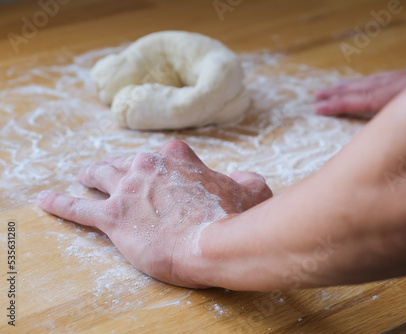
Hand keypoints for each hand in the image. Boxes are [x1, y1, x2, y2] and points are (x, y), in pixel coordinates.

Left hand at [37, 140, 271, 287]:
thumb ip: (247, 180)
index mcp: (178, 157)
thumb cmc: (235, 218)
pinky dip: (60, 203)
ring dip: (89, 175)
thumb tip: (243, 177)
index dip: (160, 167)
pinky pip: (79, 208)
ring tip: (81, 175)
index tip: (160, 175)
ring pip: (99, 176)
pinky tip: (46, 199)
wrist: (214, 243)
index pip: (163, 156)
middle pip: (125, 162)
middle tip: (109, 170)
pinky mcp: (114, 218)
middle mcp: (148, 166)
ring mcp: (128, 190)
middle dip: (117, 166)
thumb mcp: (251, 192)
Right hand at [314, 63, 405, 115]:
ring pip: (375, 81)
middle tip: (316, 97)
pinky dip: (369, 84)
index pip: (367, 99)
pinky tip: (360, 88)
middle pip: (367, 86)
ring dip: (351, 87)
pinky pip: (386, 80)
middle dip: (340, 92)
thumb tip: (386, 140)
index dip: (341, 103)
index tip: (319, 107)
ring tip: (329, 91)